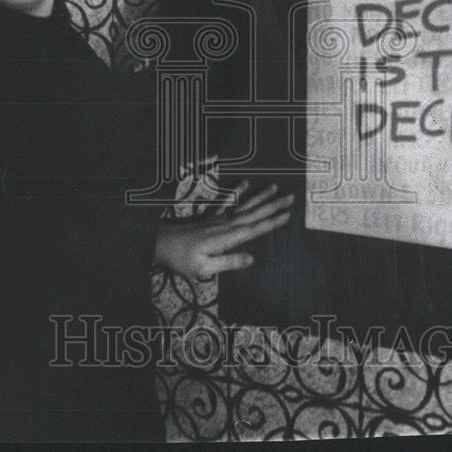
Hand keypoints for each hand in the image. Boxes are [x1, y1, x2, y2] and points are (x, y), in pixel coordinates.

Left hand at [153, 180, 293, 279]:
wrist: (160, 242)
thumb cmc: (181, 259)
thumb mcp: (204, 268)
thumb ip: (228, 262)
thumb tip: (251, 259)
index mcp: (226, 238)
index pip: (254, 229)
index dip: (272, 222)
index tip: (288, 215)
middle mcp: (225, 224)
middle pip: (254, 214)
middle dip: (273, 206)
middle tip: (291, 197)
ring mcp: (218, 219)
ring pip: (244, 206)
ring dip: (260, 197)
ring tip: (275, 187)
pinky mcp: (210, 217)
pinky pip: (226, 201)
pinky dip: (237, 191)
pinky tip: (245, 183)